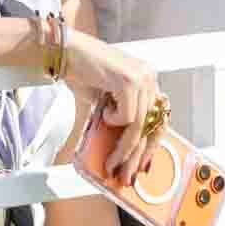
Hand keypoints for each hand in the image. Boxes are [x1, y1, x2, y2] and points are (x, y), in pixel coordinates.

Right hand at [59, 30, 160, 184]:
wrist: (64, 51)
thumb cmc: (82, 73)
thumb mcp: (106, 101)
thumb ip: (119, 119)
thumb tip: (124, 152)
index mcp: (148, 79)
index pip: (160, 117)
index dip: (153, 144)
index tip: (143, 164)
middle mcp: (149, 76)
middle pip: (151, 125)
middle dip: (137, 154)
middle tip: (126, 174)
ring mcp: (142, 77)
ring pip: (139, 125)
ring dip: (124, 149)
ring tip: (111, 161)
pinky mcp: (129, 80)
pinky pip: (127, 116)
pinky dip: (113, 120)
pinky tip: (103, 111)